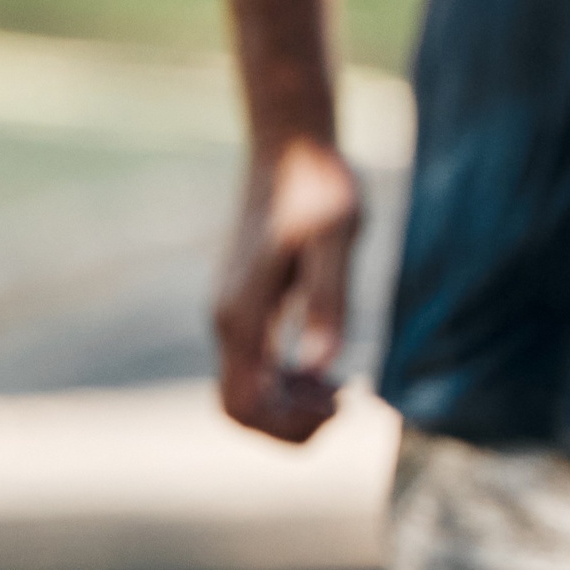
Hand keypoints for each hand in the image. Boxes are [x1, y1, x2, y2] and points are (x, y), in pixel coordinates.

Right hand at [214, 131, 358, 442]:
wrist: (291, 144)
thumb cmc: (320, 184)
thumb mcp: (337, 239)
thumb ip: (327, 301)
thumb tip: (319, 367)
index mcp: (240, 313)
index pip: (245, 405)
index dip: (290, 425)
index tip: (342, 405)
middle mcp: (225, 320)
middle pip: (237, 409)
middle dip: (288, 425)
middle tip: (344, 404)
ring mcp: (230, 313)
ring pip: (243, 392)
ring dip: (288, 406)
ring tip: (341, 390)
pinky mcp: (243, 304)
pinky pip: (252, 367)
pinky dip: (284, 384)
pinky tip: (325, 369)